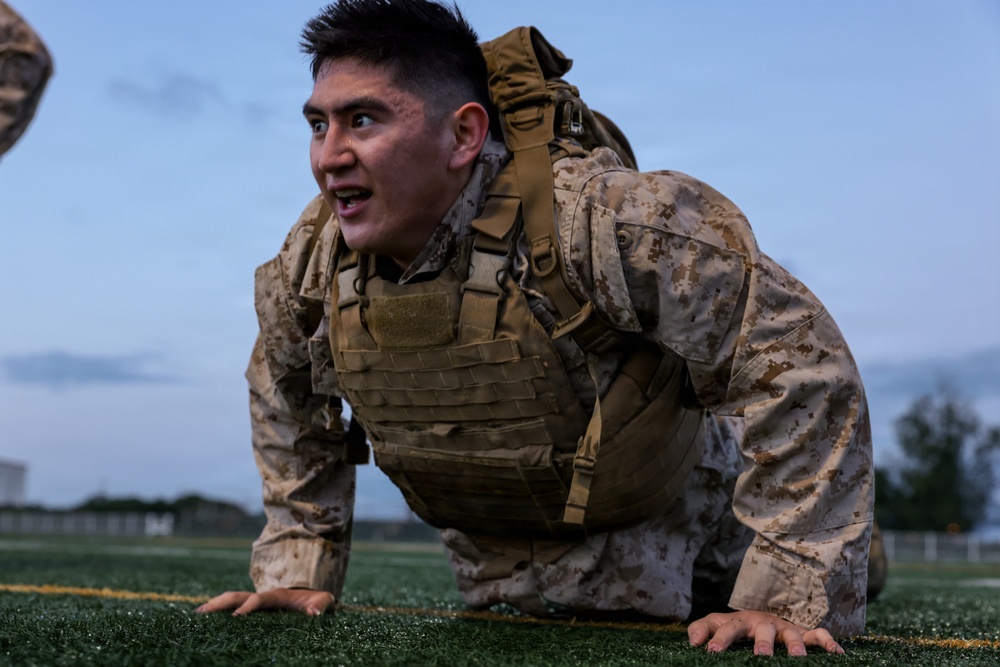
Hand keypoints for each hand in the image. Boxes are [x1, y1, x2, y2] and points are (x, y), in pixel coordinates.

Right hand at [195, 587, 334, 616]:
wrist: (313, 597)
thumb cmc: (318, 601)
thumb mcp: (324, 600)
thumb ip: (322, 604)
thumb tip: (314, 613)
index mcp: (277, 595)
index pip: (259, 599)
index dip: (248, 607)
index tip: (237, 618)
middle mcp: (262, 597)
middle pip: (237, 596)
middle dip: (221, 603)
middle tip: (203, 612)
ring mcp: (255, 603)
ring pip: (231, 601)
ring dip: (215, 607)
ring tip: (197, 615)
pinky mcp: (252, 612)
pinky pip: (232, 610)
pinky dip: (218, 614)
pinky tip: (204, 624)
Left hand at [687, 610, 843, 655]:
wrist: (756, 616)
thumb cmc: (733, 625)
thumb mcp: (715, 624)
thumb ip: (701, 630)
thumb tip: (692, 642)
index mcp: (740, 621)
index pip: (729, 628)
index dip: (720, 639)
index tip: (713, 651)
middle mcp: (764, 623)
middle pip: (764, 630)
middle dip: (763, 643)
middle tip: (762, 657)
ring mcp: (784, 627)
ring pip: (793, 633)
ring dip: (796, 644)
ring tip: (797, 656)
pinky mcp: (801, 633)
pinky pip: (818, 635)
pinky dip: (828, 642)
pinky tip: (838, 653)